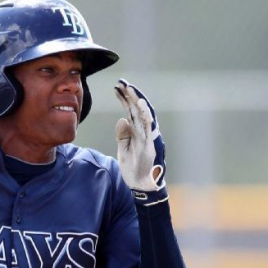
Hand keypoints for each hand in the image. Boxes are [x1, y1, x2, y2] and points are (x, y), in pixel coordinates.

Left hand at [114, 78, 168, 205]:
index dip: (125, 99)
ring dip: (137, 100)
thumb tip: (122, 119)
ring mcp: (149, 137)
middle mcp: (145, 131)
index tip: (116, 87)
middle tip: (122, 81)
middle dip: (130, 94)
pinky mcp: (150, 145)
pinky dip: (145, 114)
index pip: (131, 111)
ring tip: (130, 88)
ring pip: (144, 115)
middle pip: (138, 109)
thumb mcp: (124, 149)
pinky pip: (149, 127)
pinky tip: (140, 104)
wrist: (141, 186)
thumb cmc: (134, 167)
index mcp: (138, 131)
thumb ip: (123, 135)